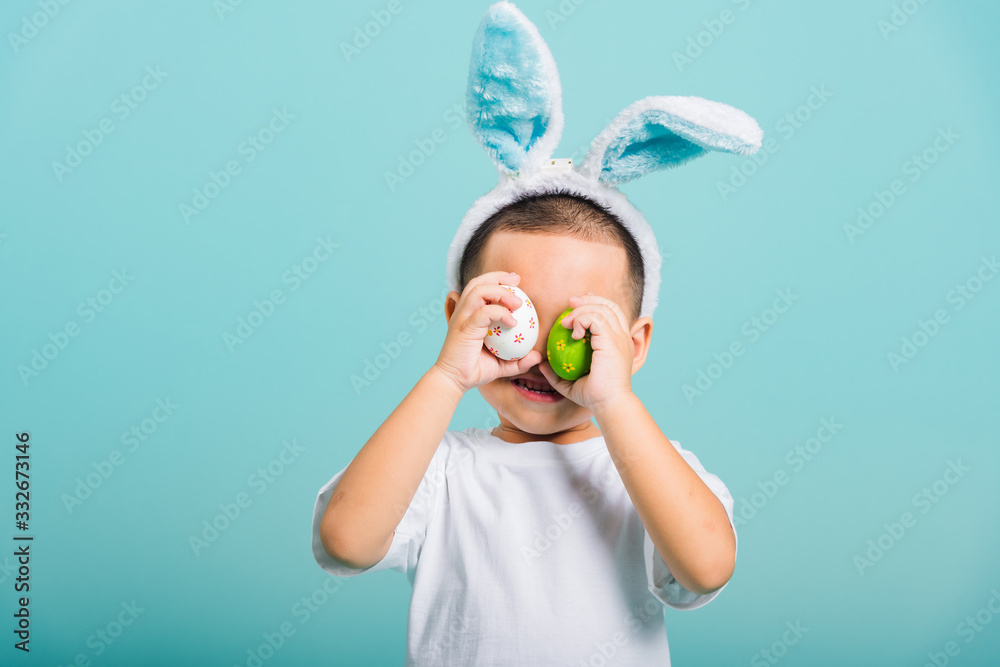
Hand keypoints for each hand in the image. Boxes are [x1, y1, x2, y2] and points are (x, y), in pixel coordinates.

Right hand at [433, 271, 542, 392]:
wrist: (454, 381)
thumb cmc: (474, 370)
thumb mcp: (502, 365)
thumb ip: (519, 360)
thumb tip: (537, 356)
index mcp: (469, 315)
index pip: (481, 287)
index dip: (498, 279)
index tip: (517, 283)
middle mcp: (464, 312)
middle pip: (478, 282)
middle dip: (499, 277)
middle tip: (518, 282)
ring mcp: (462, 318)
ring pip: (478, 290)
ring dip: (501, 292)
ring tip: (518, 303)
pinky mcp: (463, 327)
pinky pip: (484, 312)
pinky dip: (500, 312)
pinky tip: (513, 322)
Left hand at [537, 293, 634, 412]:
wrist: (609, 404)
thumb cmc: (594, 397)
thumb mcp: (572, 384)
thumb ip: (557, 374)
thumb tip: (542, 365)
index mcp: (619, 343)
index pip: (612, 313)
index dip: (596, 303)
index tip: (577, 305)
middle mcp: (623, 337)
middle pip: (608, 305)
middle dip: (588, 299)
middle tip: (570, 303)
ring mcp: (620, 337)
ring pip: (601, 309)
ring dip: (581, 310)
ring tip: (566, 322)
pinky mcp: (612, 340)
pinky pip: (595, 319)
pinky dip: (581, 319)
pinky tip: (572, 332)